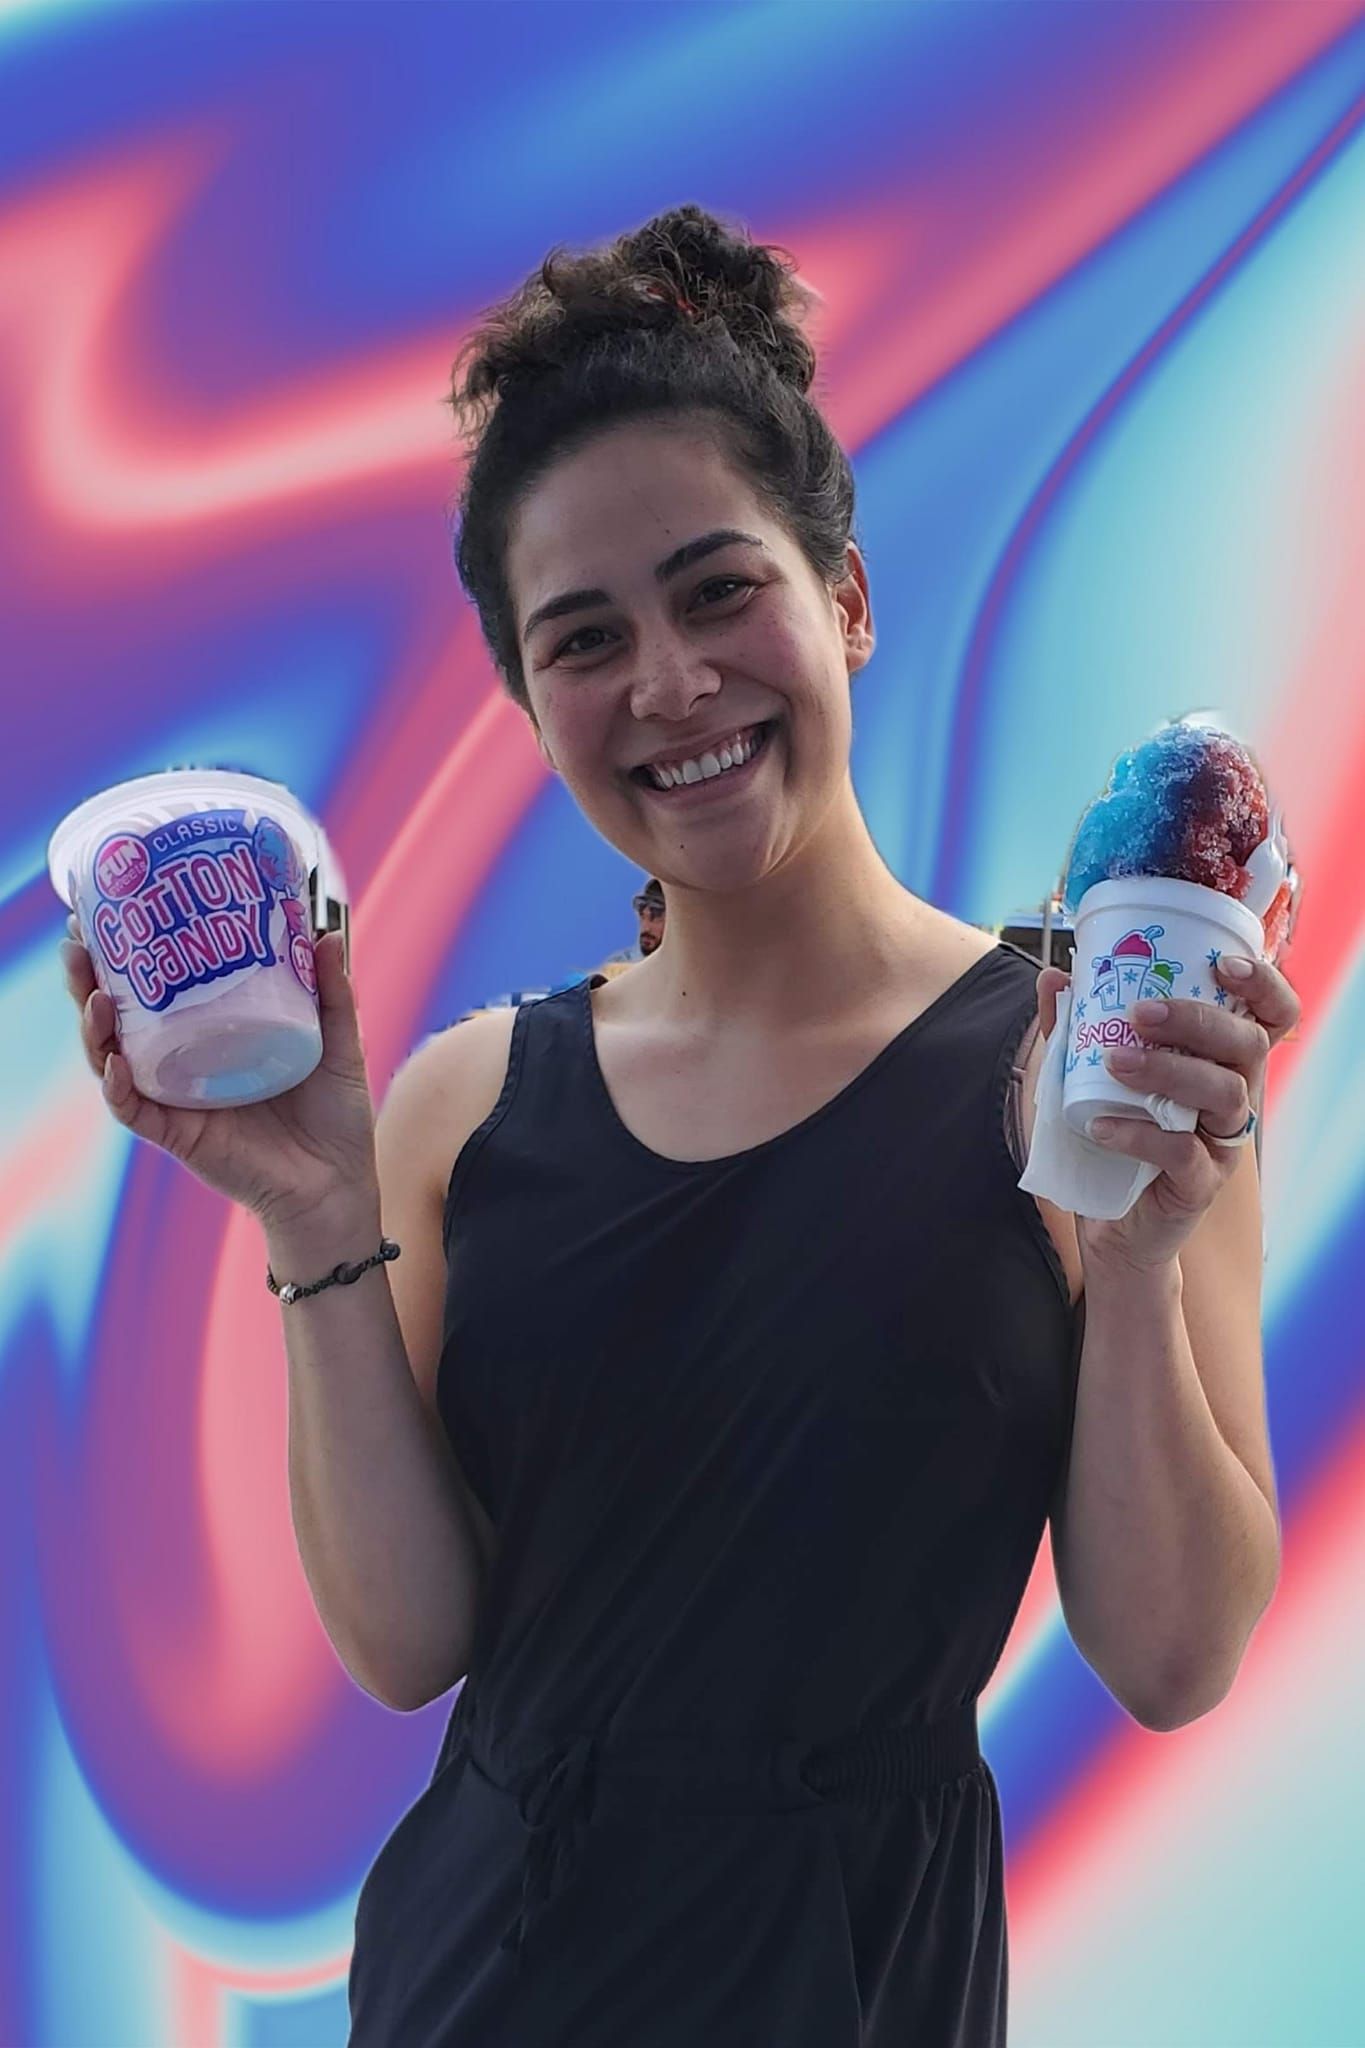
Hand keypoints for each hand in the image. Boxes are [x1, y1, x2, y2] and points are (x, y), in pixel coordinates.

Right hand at [59, 916, 381, 1229]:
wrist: (338, 1185)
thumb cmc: (335, 1117)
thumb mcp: (337, 1043)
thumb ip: (331, 993)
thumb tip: (327, 932)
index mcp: (213, 1037)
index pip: (157, 989)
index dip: (127, 955)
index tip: (111, 912)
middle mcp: (185, 1065)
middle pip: (120, 1018)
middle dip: (90, 981)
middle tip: (79, 942)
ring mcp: (177, 1100)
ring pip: (112, 1059)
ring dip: (93, 1027)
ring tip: (92, 993)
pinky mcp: (179, 1135)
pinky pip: (135, 1110)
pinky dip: (119, 1086)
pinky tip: (113, 1061)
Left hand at [1034, 952, 1300, 1272]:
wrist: (1108, 1222)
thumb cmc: (1113, 1133)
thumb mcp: (1088, 1075)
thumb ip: (1074, 1028)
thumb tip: (1053, 979)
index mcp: (1220, 1062)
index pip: (1271, 1017)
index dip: (1264, 987)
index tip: (1225, 966)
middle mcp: (1235, 1097)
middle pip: (1248, 1046)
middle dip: (1197, 1021)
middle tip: (1140, 1014)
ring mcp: (1222, 1143)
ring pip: (1225, 1094)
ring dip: (1170, 1070)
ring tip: (1115, 1062)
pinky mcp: (1200, 1184)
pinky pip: (1182, 1153)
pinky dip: (1139, 1134)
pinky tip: (1101, 1126)